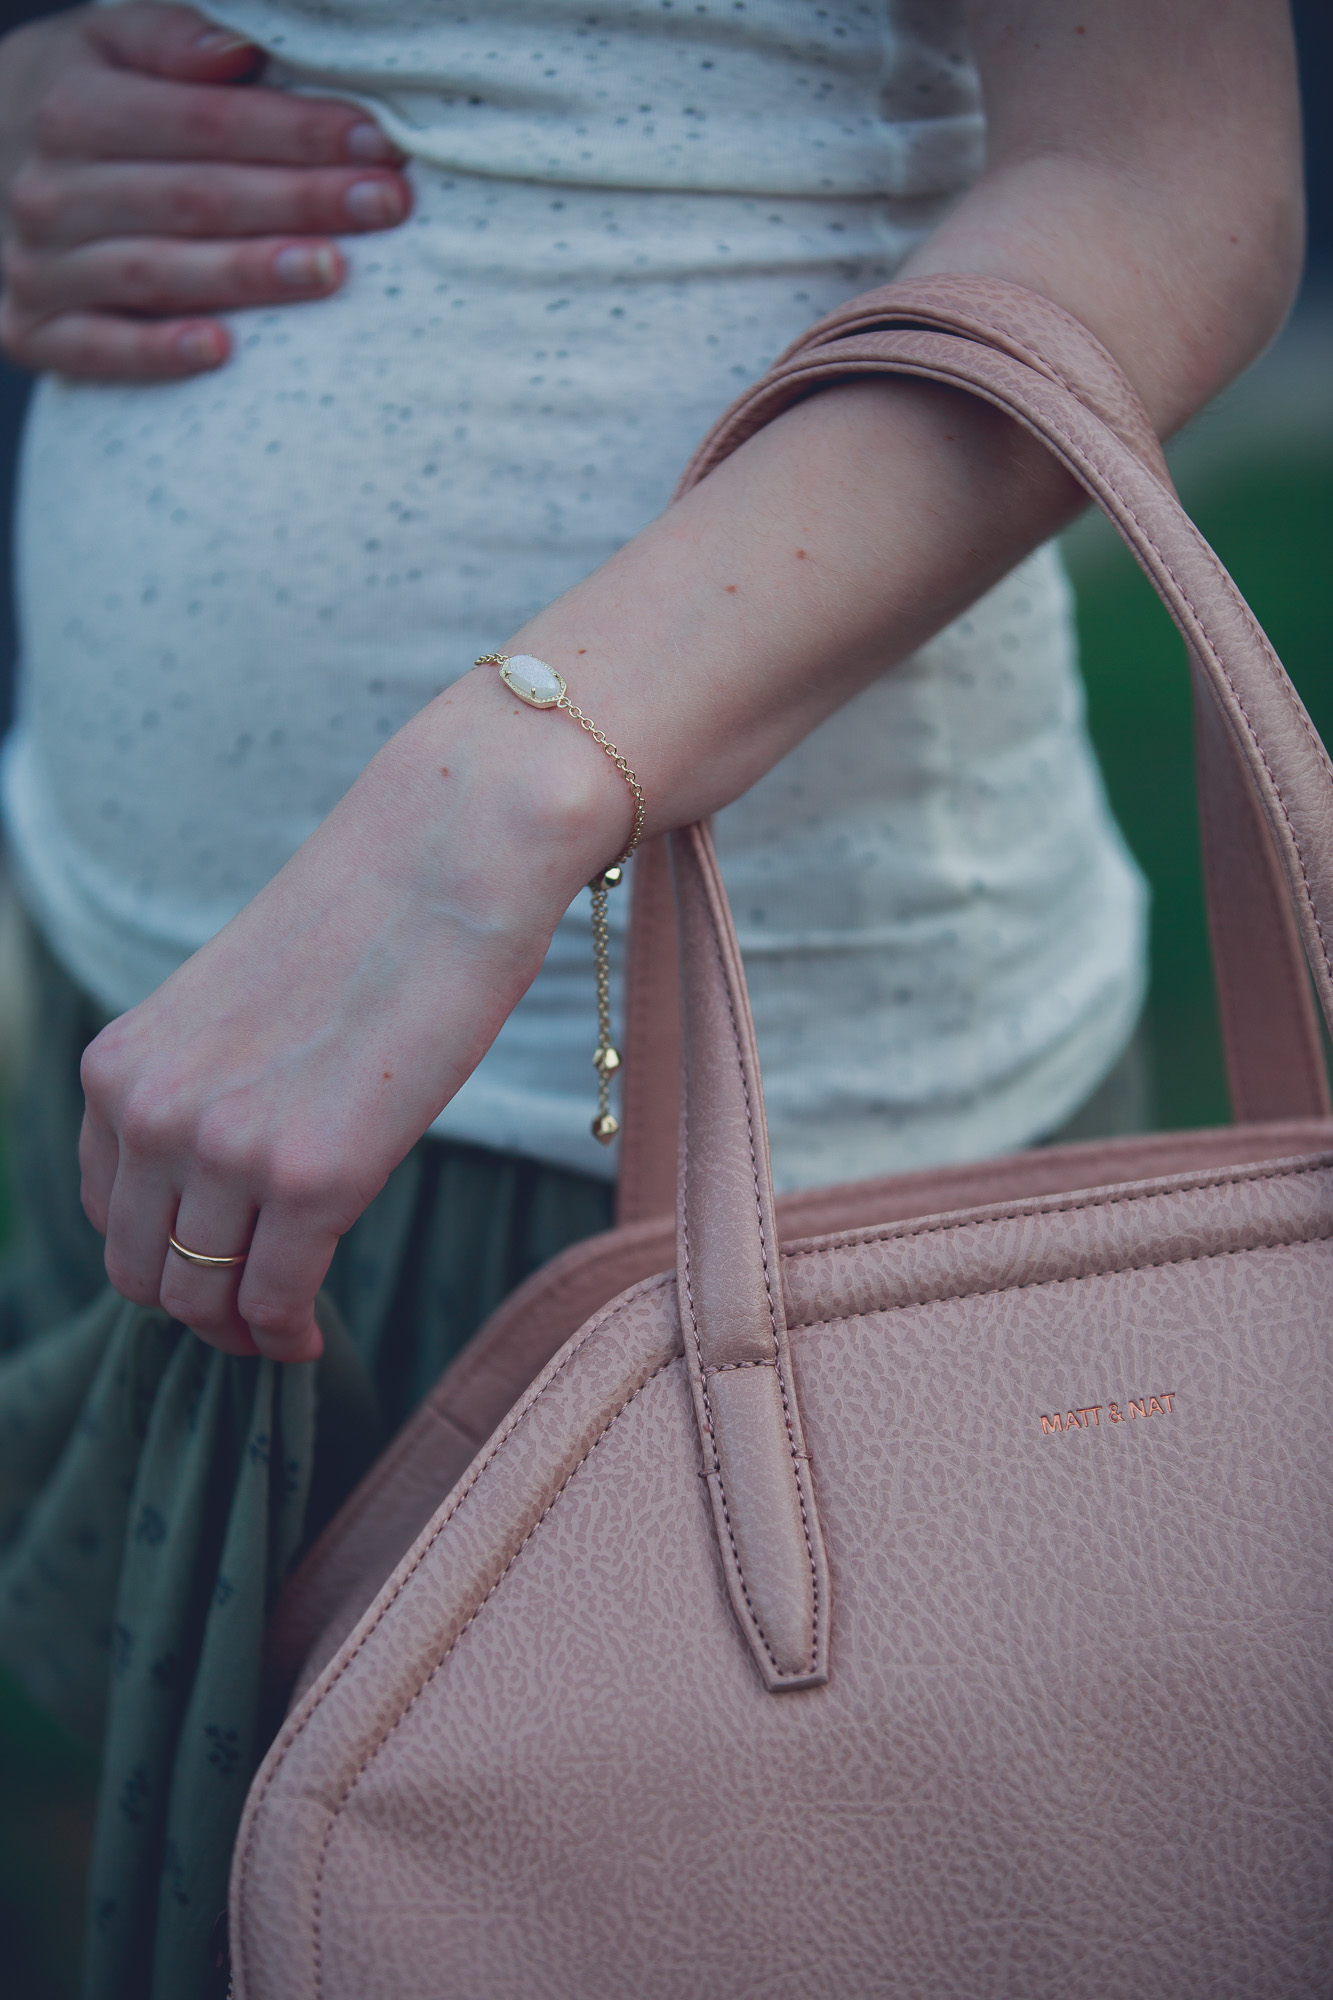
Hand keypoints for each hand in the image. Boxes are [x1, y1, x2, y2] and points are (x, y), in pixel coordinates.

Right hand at [0, 1, 410, 380]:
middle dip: (298, 199)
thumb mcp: (104, 46)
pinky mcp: (32, 333)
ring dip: (247, 275)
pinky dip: (158, 352)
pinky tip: (223, 350)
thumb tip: (240, 49)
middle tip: (386, 206)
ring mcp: (39, 266)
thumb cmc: (75, 107)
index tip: (377, 142)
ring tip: (331, 271)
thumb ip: (169, 37)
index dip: (295, 131)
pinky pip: (99, 349)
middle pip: (194, 197)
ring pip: (157, 272)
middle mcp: (52, 188)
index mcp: (76, 107)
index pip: (206, 120)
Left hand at [77, 672, 628, 1360]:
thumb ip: (202, 1094)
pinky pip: (276, 1300)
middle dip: (196, 1309)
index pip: (105, 1215)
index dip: (161, 1257)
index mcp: (119, 1068)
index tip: (216, 1266)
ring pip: (202, 1300)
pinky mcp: (315, 1175)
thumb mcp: (232, 1011)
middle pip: (143, 1273)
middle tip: (256, 1314)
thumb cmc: (363, 923)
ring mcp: (228, 1148)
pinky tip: (310, 1333)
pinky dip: (286, 1336)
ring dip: (240, 1332)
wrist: (449, 857)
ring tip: (286, 1328)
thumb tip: (217, 1186)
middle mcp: (151, 1113)